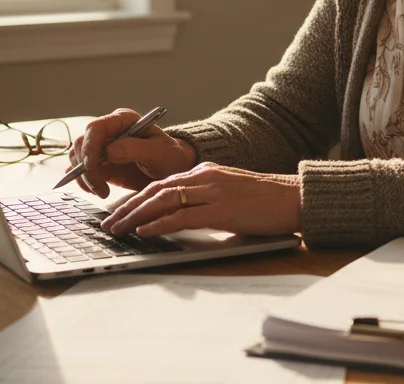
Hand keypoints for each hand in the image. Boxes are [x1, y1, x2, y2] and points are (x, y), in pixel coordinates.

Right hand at [68, 108, 197, 197]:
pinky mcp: (100, 163)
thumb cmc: (170, 157)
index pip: (96, 128)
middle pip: (82, 144)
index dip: (89, 147)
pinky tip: (95, 190)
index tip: (92, 167)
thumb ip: (136, 149)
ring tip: (101, 192)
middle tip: (100, 188)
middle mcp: (109, 131)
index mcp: (123, 120)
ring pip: (77, 157)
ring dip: (84, 177)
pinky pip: (81, 170)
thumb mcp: (160, 152)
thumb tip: (109, 152)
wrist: (172, 170)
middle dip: (86, 168)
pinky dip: (83, 181)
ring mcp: (102, 147)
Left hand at [101, 163, 301, 237]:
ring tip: (117, 229)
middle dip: (128, 208)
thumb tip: (184, 218)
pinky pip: (182, 216)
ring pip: (163, 201)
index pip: (162, 183)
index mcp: (207, 172)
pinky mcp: (221, 209)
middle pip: (156, 190)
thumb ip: (207, 201)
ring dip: (135, 217)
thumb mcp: (231, 194)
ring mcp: (213, 192)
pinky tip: (144, 231)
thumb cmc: (267, 201)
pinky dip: (159, 224)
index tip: (120, 212)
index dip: (137, 199)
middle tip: (108, 223)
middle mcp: (205, 177)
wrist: (295, 198)